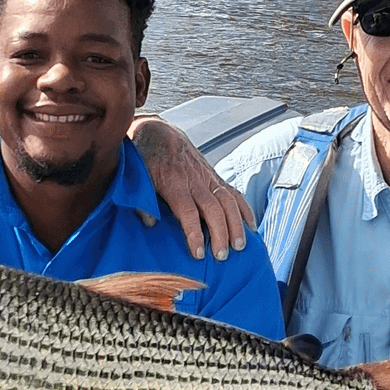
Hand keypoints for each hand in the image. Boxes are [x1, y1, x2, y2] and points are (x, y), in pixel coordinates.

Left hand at [129, 115, 254, 261]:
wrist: (159, 133)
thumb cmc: (146, 160)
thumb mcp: (138, 179)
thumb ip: (142, 202)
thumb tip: (150, 224)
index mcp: (174, 184)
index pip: (188, 212)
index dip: (194, 233)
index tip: (198, 254)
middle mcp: (195, 181)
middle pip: (213, 210)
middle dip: (220, 234)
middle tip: (222, 256)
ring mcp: (208, 178)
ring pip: (228, 202)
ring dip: (236, 225)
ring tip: (239, 246)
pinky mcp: (215, 176)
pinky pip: (234, 193)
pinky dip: (244, 209)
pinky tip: (251, 226)